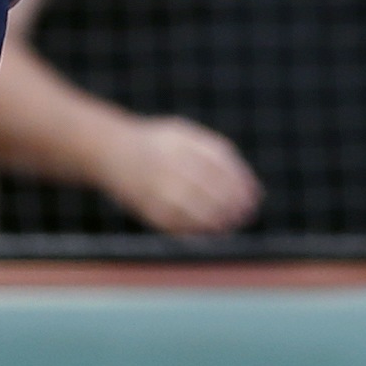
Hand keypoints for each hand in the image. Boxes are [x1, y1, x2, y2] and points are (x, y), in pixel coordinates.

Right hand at [101, 114, 262, 235]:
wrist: (111, 151)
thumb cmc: (158, 143)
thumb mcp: (183, 133)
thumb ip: (212, 151)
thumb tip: (245, 180)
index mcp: (178, 142)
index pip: (216, 164)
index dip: (239, 182)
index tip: (254, 193)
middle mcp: (165, 164)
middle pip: (206, 186)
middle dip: (232, 202)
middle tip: (249, 211)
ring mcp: (155, 187)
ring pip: (192, 208)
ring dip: (218, 218)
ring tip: (235, 222)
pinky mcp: (147, 209)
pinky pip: (176, 224)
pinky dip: (198, 230)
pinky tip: (214, 232)